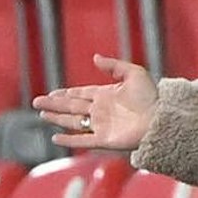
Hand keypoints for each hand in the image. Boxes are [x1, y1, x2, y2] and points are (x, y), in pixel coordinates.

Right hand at [33, 54, 159, 151]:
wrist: (160, 118)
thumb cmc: (151, 97)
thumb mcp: (134, 73)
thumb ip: (114, 66)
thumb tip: (94, 58)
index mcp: (106, 94)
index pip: (81, 94)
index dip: (66, 94)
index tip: (52, 93)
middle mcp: (101, 110)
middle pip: (71, 107)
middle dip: (54, 104)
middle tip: (36, 102)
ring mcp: (101, 125)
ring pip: (73, 121)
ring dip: (57, 118)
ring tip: (42, 115)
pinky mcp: (104, 140)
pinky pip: (82, 140)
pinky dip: (69, 140)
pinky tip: (55, 138)